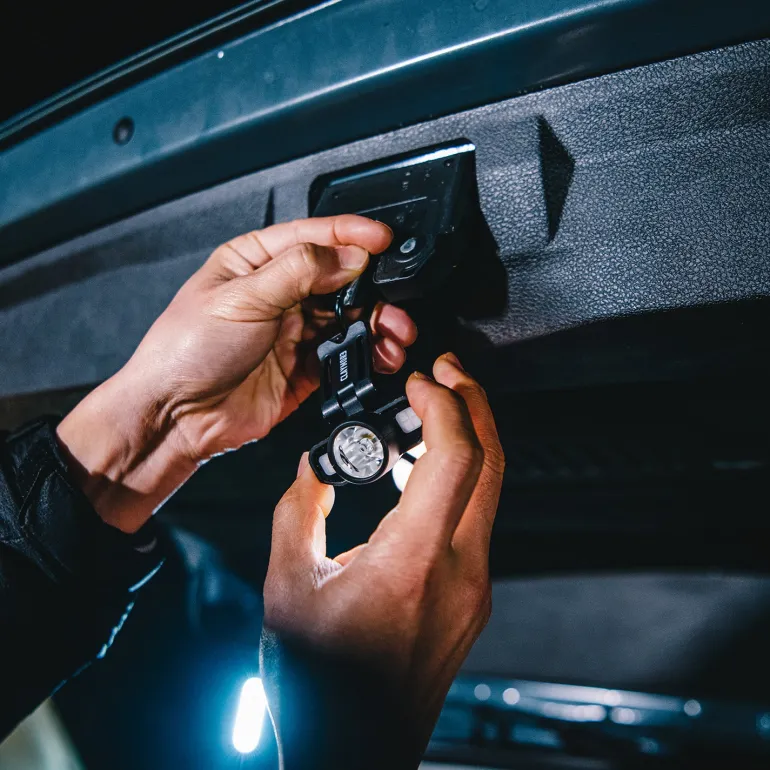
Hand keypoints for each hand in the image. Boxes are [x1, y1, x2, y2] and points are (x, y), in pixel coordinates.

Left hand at [57, 216, 415, 532]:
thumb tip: (349, 256)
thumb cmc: (185, 350)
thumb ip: (300, 272)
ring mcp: (293, 331)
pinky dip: (368, 354)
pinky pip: (346, 355)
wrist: (176, 416)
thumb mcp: (241, 298)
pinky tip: (381, 356)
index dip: (351, 235)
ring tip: (395, 332)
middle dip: (373, 287)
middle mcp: (279, 292)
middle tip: (394, 299)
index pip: (313, 237)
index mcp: (256, 261)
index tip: (382, 239)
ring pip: (349, 318)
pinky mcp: (305, 367)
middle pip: (340, 279)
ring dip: (377, 323)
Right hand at [261, 354, 503, 766]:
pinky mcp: (472, 601)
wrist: (352, 751)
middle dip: (475, 404)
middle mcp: (457, 573)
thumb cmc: (319, 687)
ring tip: (437, 411)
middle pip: (492, 464)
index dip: (446, 404)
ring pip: (491, 492)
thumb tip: (314, 468)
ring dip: (470, 441)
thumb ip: (300, 512)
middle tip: (448, 372)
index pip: (455, 458)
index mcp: (410, 564)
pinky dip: (461, 481)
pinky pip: (477, 522)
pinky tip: (429, 472)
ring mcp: (473, 589)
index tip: (423, 381)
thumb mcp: (288, 587)